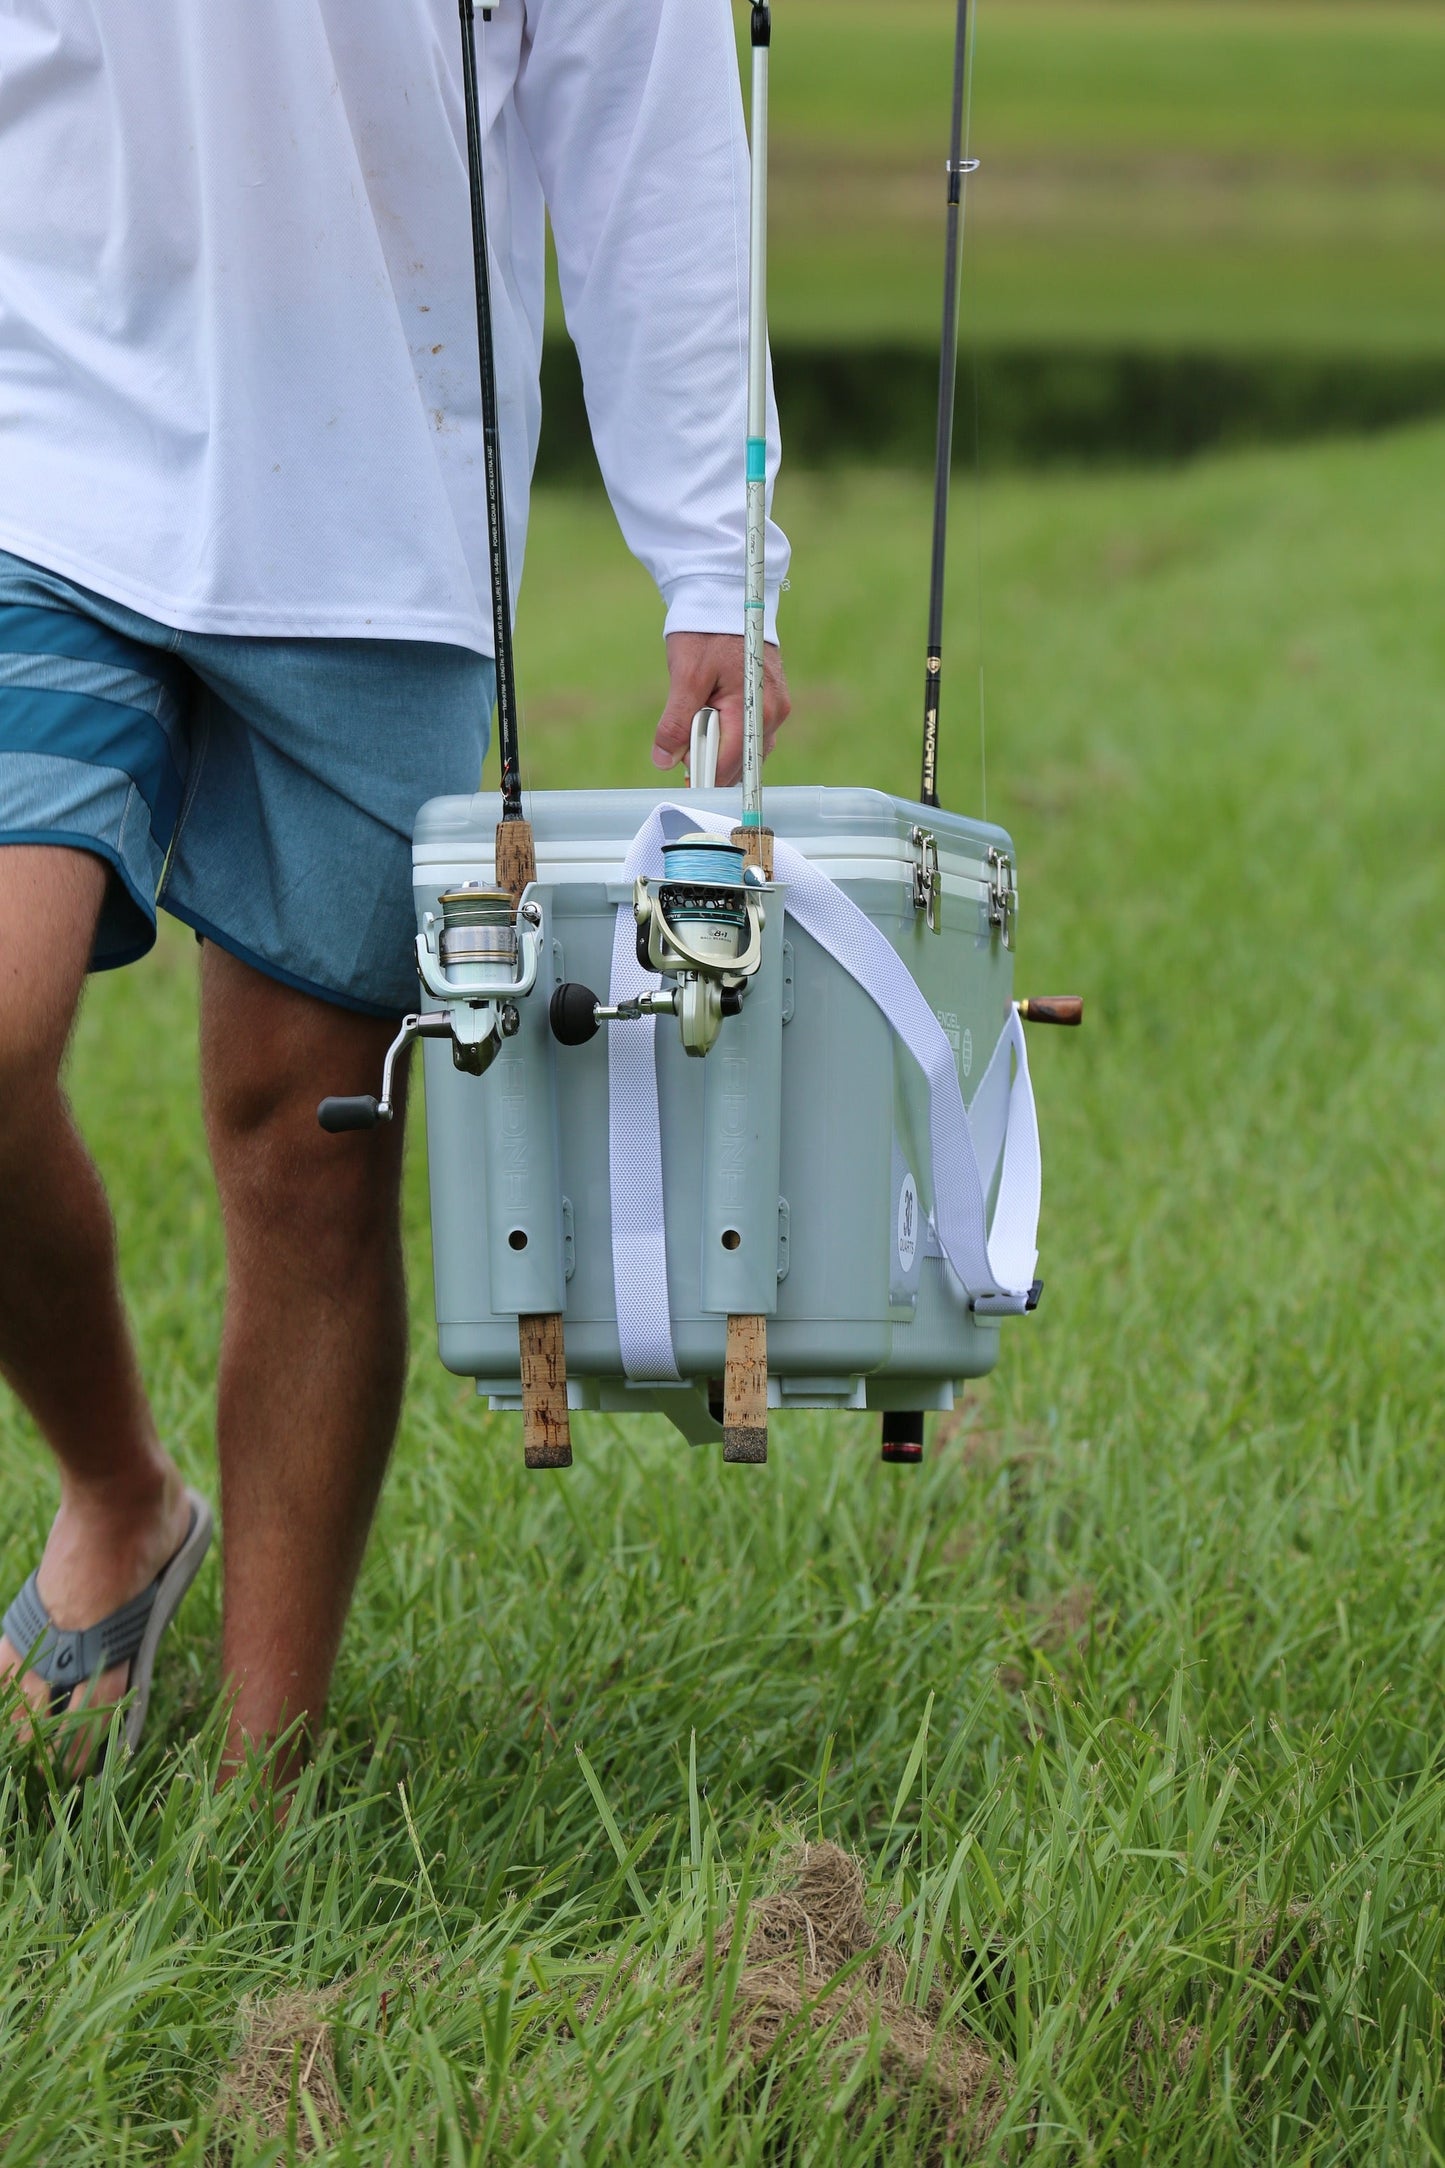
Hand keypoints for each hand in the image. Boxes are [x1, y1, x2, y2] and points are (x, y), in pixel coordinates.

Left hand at [652, 632, 790, 786]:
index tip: (681, 779)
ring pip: (745, 752)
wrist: (723, 600)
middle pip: (740, 763)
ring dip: (718, 749)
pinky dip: (727, 737)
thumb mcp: (685, 675)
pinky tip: (709, 720)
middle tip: (683, 743)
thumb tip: (664, 761)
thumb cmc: (705, 633)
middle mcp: (772, 714)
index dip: (703, 775)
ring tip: (696, 724)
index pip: (729, 763)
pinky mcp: (770, 704)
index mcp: (754, 709)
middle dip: (709, 761)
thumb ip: (676, 721)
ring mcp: (774, 709)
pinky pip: (749, 737)